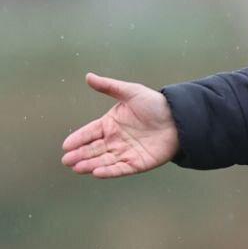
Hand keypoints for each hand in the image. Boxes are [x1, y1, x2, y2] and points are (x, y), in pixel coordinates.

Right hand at [61, 72, 179, 177]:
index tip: (66, 145)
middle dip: (80, 155)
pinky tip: (97, 172)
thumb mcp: (131, 92)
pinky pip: (121, 168)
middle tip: (67, 160)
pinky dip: (109, 171)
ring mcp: (125, 152)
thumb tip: (88, 76)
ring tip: (78, 167)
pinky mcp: (137, 163)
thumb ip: (109, 86)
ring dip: (90, 164)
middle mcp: (115, 140)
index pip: (89, 133)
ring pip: (104, 160)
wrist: (180, 117)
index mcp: (110, 125)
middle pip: (93, 149)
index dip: (78, 139)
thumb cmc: (155, 104)